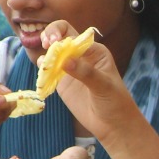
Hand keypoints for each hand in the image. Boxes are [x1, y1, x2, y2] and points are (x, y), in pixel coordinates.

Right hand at [40, 21, 143, 139]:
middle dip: (49, 35)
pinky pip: (48, 71)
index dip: (60, 34)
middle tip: (46, 45)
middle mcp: (81, 56)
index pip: (73, 34)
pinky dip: (42, 70)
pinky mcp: (62, 82)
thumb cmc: (115, 101)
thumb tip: (65, 61)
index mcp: (94, 51)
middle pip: (60, 36)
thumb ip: (86, 73)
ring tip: (44, 64)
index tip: (54, 43)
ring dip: (45, 53)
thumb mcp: (104, 86)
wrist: (113, 124)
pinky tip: (43, 74)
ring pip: (52, 53)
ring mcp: (70, 68)